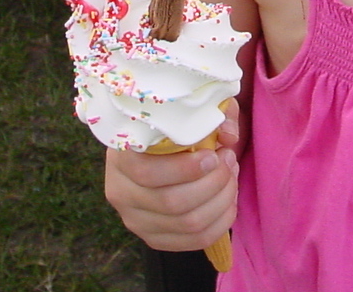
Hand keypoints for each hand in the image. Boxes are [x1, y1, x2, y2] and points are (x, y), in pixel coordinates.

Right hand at [103, 104, 240, 251]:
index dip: (186, 168)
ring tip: (231, 177)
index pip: (146, 172)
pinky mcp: (153, 238)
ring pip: (187, 223)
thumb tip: (228, 135)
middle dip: (213, 182)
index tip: (213, 154)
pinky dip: (220, 222)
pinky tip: (228, 200)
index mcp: (121, 156)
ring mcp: (135, 220)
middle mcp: (121, 192)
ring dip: (221, 200)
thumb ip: (212, 115)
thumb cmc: (173, 126)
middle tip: (229, 160)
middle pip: (171, 202)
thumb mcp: (190, 110)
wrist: (155, 150)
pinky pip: (194, 241)